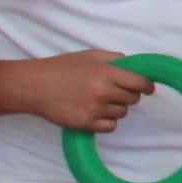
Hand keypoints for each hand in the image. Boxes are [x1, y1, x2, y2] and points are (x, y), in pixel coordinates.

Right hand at [16, 49, 154, 132]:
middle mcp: (102, 91)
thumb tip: (134, 66)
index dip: (147, 86)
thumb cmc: (60, 68)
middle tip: (116, 92)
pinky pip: (110, 126)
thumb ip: (114, 59)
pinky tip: (96, 113)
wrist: (33, 86)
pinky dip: (107, 122)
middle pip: (133, 99)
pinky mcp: (85, 124)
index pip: (140, 83)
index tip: (148, 88)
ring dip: (116, 108)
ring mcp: (94, 109)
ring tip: (99, 101)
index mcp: (106, 73)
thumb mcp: (89, 56)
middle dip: (128, 95)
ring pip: (122, 113)